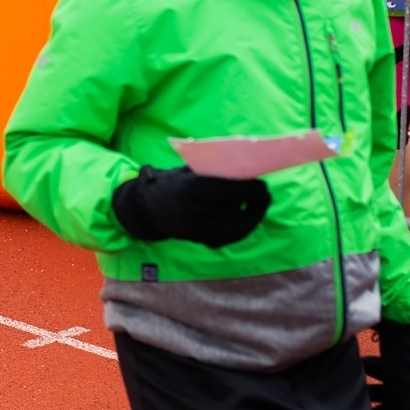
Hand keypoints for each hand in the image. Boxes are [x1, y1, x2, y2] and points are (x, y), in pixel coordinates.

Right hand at [111, 165, 271, 247]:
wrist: (146, 210)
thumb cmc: (171, 184)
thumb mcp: (188, 172)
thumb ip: (213, 172)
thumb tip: (246, 170)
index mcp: (194, 188)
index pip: (235, 190)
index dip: (255, 189)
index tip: (263, 184)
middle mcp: (197, 210)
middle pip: (238, 207)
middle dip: (255, 201)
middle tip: (262, 194)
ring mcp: (199, 228)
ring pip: (238, 225)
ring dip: (250, 215)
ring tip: (254, 205)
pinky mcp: (200, 239)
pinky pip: (229, 236)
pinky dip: (240, 227)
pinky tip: (243, 218)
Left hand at [363, 319, 409, 409]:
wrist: (396, 319)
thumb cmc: (400, 354)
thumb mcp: (399, 385)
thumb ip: (397, 406)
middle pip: (400, 388)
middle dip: (380, 393)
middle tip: (363, 396)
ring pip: (389, 372)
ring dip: (373, 376)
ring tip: (358, 373)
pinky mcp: (396, 341)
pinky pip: (384, 359)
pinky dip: (372, 363)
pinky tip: (359, 361)